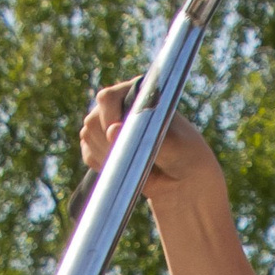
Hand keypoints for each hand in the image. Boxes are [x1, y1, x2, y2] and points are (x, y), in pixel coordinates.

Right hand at [81, 84, 226, 212]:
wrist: (185, 180)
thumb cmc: (186, 155)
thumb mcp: (174, 145)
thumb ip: (145, 137)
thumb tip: (112, 130)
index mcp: (139, 94)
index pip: (108, 98)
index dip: (110, 120)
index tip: (120, 138)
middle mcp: (120, 104)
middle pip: (93, 118)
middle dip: (107, 142)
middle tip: (130, 157)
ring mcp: (108, 124)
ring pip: (88, 135)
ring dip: (105, 154)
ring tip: (131, 162)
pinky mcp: (101, 145)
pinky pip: (88, 153)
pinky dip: (101, 164)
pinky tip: (122, 167)